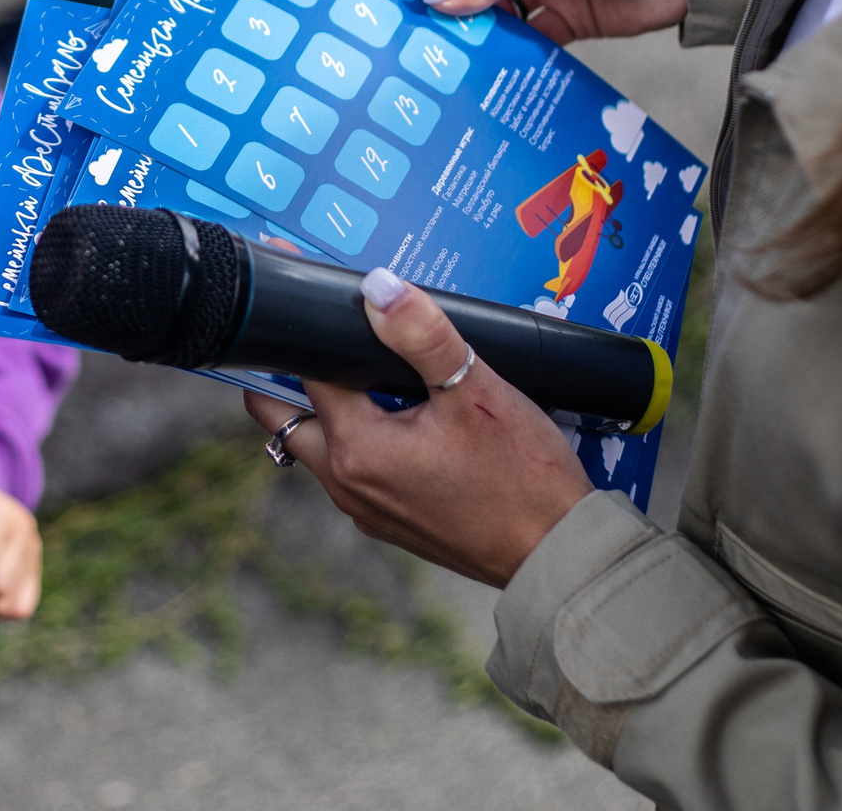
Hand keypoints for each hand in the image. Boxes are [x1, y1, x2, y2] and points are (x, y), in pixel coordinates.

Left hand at [244, 270, 592, 587]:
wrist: (557, 553)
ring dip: (328, 410)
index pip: (303, 373)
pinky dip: (359, 441)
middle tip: (321, 339)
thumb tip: (379, 288)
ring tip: (370, 372)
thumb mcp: (476, 391)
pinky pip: (352, 472)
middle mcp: (346, 484)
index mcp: (356, 449)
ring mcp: (364, 509)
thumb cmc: (523, 478)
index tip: (311, 302)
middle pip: (284, 417)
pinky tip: (404, 418)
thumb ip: (423, 335)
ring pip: (318, 446)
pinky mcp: (388, 521)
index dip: (306, 332)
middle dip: (287, 376)